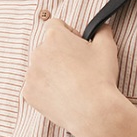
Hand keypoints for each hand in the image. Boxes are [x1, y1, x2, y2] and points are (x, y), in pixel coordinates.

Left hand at [21, 19, 119, 136]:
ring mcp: (31, 74)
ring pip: (40, 68)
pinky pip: (35, 87)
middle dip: (60, 54)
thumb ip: (102, 31)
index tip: (77, 45)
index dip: (68, 33)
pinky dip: (46, 90)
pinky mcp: (28, 93)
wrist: (93, 111)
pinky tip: (62, 96)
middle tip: (77, 69)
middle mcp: (38, 52)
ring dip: (52, 72)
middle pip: (47, 48)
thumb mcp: (107, 48)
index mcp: (55, 37)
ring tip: (71, 85)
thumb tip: (101, 27)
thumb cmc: (100, 78)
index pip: (54, 24)